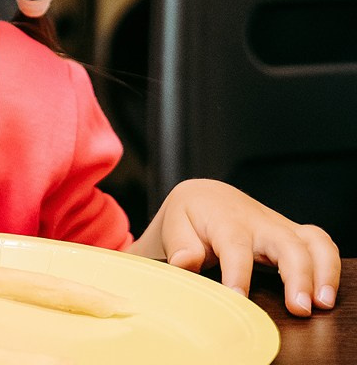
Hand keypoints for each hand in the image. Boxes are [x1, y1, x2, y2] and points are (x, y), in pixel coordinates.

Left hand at [132, 179, 339, 315]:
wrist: (207, 197)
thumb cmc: (191, 216)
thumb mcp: (175, 225)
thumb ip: (179, 245)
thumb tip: (185, 262)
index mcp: (226, 221)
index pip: (235, 247)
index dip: (237, 273)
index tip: (237, 297)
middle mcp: (260, 223)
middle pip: (286, 243)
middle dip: (297, 274)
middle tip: (300, 308)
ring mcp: (281, 229)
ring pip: (314, 242)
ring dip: (324, 272)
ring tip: (322, 303)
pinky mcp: (295, 237)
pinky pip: (322, 245)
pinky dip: (331, 267)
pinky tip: (327, 294)